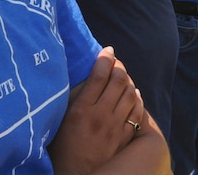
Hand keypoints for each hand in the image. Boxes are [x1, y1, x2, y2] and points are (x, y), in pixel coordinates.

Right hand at [49, 47, 144, 172]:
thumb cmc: (62, 146)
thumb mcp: (60, 118)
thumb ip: (72, 97)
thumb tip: (84, 75)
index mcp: (82, 109)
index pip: (98, 75)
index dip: (105, 59)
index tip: (107, 50)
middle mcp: (100, 115)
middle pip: (118, 81)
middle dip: (119, 66)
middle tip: (116, 61)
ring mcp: (115, 127)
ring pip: (130, 94)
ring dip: (129, 81)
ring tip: (123, 77)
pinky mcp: (124, 138)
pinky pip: (137, 113)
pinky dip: (137, 100)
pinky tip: (133, 95)